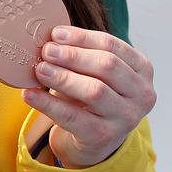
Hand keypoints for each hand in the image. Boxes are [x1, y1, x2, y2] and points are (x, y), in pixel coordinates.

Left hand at [23, 26, 156, 168]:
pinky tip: (29, 94)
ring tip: (39, 69)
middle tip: (46, 50)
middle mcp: (142, 94)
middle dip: (73, 56)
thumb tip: (49, 38)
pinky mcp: (104, 137)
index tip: (55, 33)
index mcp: (142, 69)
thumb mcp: (92, 71)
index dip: (81, 37)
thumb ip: (79, 53)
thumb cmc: (92, 94)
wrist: (94, 138)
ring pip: (94, 91)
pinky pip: (72, 117)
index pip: (111, 45)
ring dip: (63, 77)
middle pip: (107, 66)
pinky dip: (48, 104)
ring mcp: (126, 118)